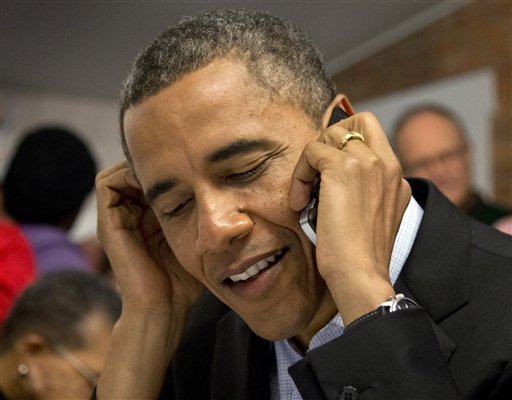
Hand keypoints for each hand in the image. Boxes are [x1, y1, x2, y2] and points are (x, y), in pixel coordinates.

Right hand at [96, 161, 202, 316]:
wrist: (164, 308)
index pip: (147, 182)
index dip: (164, 171)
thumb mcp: (194, 242)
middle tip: (177, 164)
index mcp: (147, 222)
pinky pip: (106, 184)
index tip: (188, 168)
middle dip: (153, 166)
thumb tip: (224, 201)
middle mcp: (129, 217)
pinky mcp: (109, 224)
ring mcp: (116, 220)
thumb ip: (198, 221)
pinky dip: (125, 174)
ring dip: (138, 167)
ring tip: (164, 171)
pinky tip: (153, 181)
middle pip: (132, 174)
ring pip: (118, 174)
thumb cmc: (182, 282)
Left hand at [290, 108, 410, 323]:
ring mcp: (368, 163)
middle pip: (359, 121)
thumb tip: (332, 181)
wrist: (360, 274)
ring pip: (331, 134)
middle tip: (316, 171)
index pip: (374, 137)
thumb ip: (365, 193)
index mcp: (397, 178)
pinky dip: (300, 173)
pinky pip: (312, 150)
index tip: (327, 172)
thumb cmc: (359, 256)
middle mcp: (388, 164)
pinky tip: (300, 201)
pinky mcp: (343, 168)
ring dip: (312, 161)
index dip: (346, 146)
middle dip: (331, 138)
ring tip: (305, 194)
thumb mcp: (371, 218)